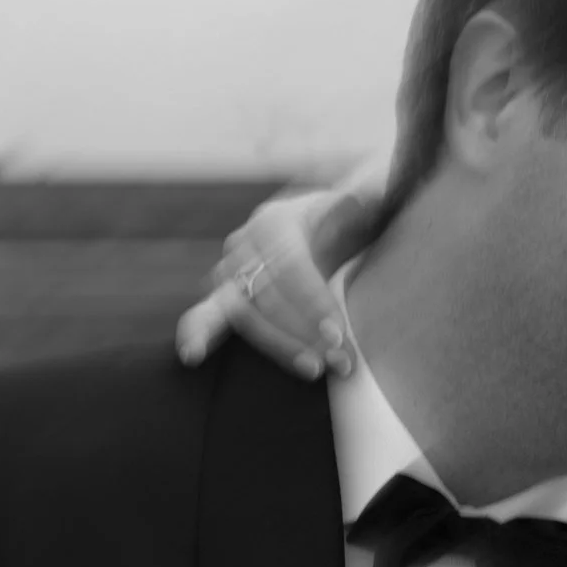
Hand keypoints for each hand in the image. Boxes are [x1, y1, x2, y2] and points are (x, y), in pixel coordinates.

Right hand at [177, 184, 379, 378]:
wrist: (322, 225)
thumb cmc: (348, 219)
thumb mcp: (364, 204)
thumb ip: (370, 199)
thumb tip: (376, 196)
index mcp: (278, 221)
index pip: (291, 267)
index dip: (313, 303)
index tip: (338, 335)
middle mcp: (248, 243)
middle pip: (268, 296)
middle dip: (303, 333)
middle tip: (340, 361)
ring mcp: (232, 268)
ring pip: (247, 313)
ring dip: (281, 347)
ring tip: (316, 370)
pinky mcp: (226, 294)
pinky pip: (209, 313)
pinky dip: (200, 332)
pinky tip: (190, 355)